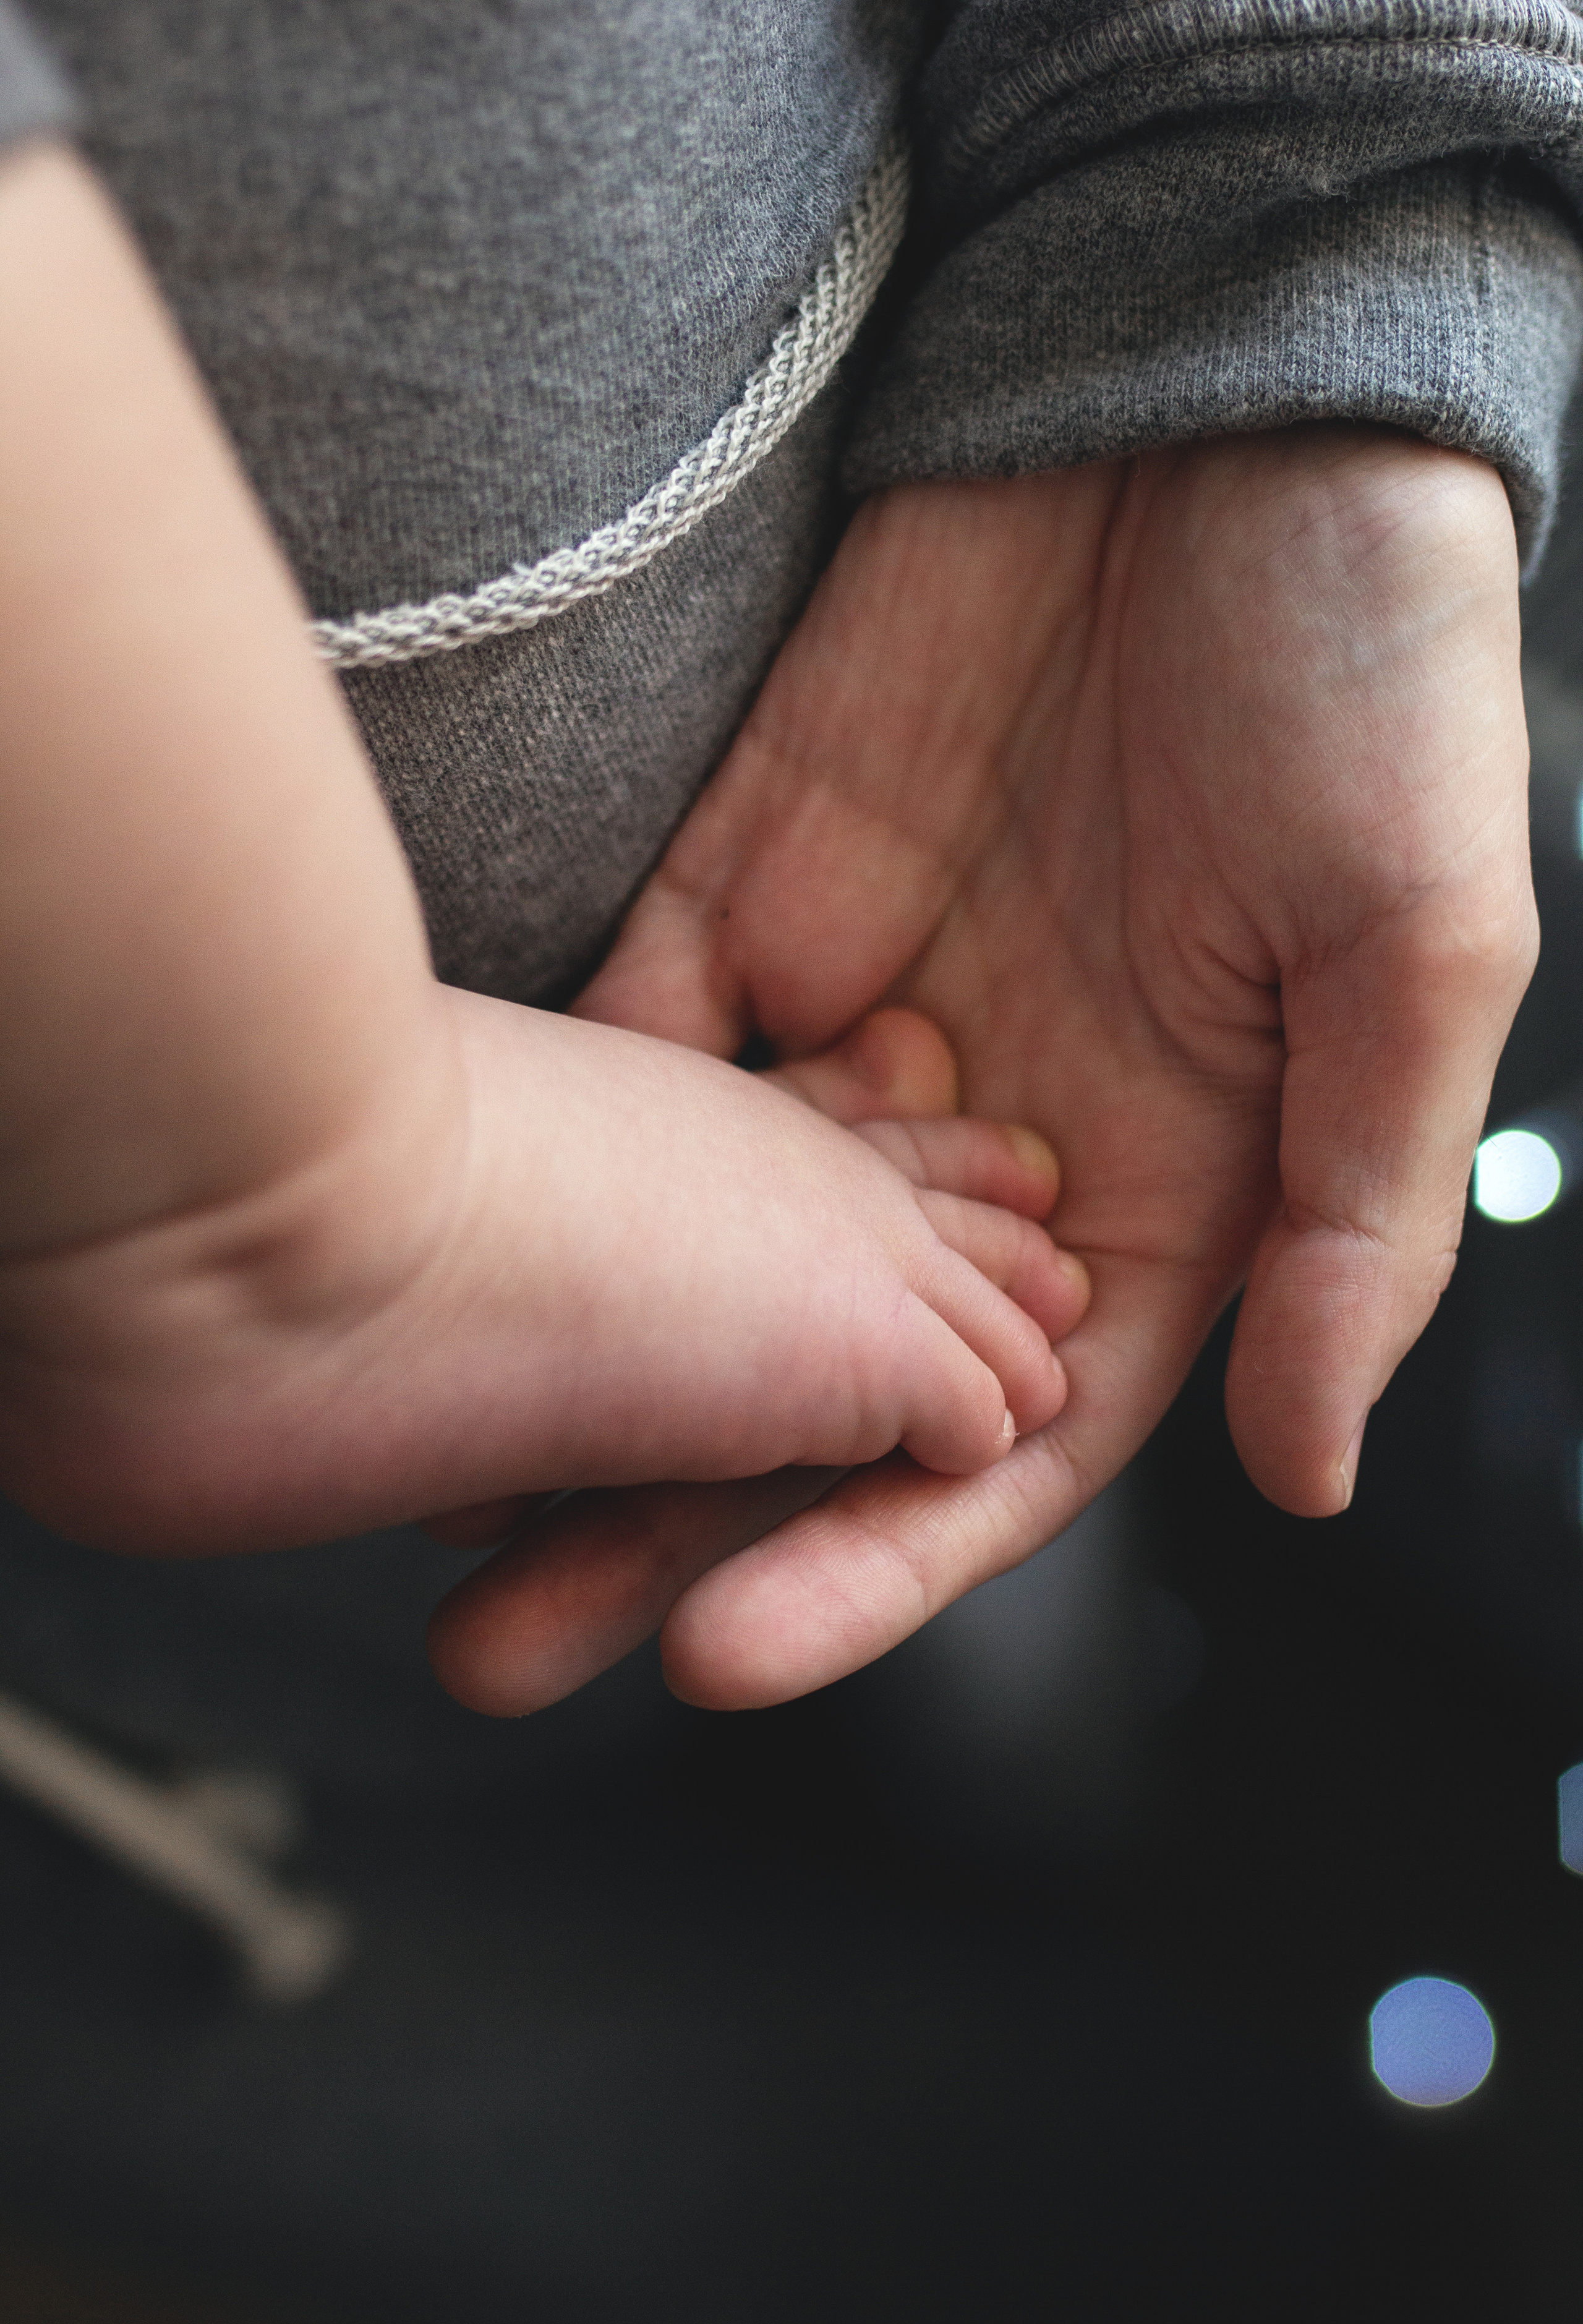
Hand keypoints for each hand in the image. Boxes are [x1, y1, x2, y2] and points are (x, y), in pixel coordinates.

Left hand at [428, 427, 1532, 1714]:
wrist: (1219, 401)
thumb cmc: (1373, 673)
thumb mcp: (1414, 955)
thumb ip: (1352, 1221)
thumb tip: (1306, 1473)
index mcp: (1161, 1181)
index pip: (997, 1433)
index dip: (872, 1558)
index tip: (719, 1653)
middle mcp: (995, 1129)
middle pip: (814, 1370)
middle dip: (671, 1513)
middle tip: (507, 1639)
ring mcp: (862, 1011)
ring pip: (703, 1237)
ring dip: (581, 1359)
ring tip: (444, 1489)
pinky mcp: (753, 883)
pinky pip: (644, 1043)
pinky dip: (572, 1138)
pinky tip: (472, 1227)